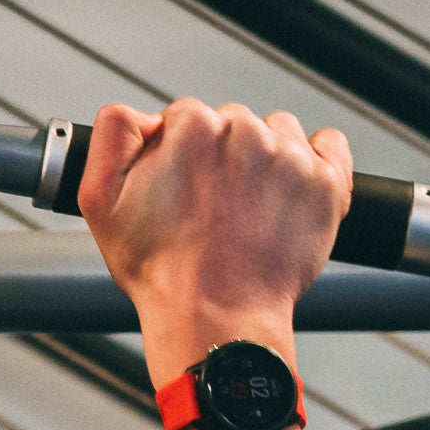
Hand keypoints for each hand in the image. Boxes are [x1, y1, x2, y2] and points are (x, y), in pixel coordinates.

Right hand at [77, 98, 350, 368]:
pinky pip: (330, 145)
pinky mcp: (327, 183)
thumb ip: (110, 133)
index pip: (187, 116)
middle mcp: (246, 134)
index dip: (178, 151)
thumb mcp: (99, 200)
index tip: (180, 185)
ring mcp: (291, 158)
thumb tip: (136, 110)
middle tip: (210, 205)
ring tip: (247, 206)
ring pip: (278, 132)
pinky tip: (289, 190)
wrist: (215, 318)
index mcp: (194, 128)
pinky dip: (316, 159)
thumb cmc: (160, 270)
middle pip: (234, 122)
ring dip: (264, 158)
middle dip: (221, 155)